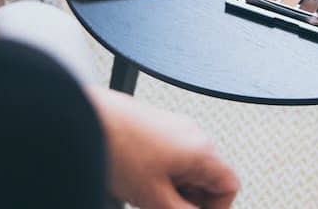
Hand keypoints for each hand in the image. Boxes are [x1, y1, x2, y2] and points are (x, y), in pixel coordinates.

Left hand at [89, 88, 239, 208]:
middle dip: (191, 201)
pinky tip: (139, 183)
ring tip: (148, 198)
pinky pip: (172, 157)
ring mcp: (175, 128)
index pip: (230, 185)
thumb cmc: (118, 148)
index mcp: (202, 150)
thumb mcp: (155, 197)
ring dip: (175, 189)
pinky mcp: (157, 126)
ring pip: (188, 169)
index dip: (217, 208)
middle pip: (208, 178)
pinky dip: (163, 175)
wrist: (88, 117)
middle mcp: (194, 134)